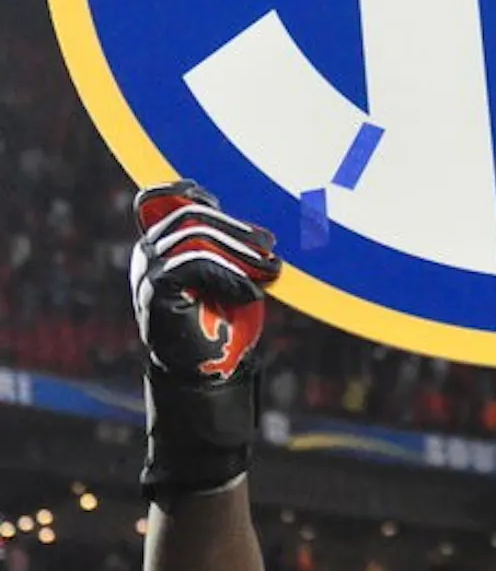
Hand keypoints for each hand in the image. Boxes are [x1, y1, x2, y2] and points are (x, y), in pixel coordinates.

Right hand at [129, 181, 281, 497]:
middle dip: (237, 228)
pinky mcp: (157, 291)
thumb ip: (231, 249)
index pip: (161, 198)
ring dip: (240, 251)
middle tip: (271, 248)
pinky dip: (230, 273)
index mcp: (164, 247)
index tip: (227, 203)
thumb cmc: (228, 330)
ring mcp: (149, 272)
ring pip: (194, 235)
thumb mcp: (236, 280)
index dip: (191, 191)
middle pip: (190, 215)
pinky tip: (252, 292)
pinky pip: (193, 262)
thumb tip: (253, 224)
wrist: (212, 378)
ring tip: (269, 270)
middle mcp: (149, 255)